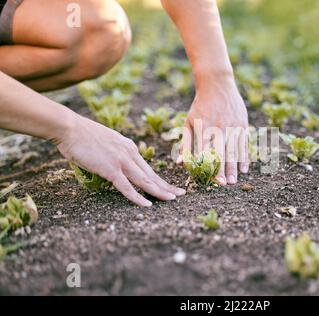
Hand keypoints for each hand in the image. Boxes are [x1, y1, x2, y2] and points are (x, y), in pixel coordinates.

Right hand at [55, 115, 184, 206]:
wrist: (70, 128)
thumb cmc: (82, 135)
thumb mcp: (106, 142)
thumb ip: (114, 152)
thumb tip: (114, 163)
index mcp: (129, 147)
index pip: (148, 167)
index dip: (160, 178)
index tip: (170, 186)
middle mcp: (129, 153)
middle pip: (151, 174)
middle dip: (167, 186)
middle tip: (181, 194)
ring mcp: (121, 161)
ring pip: (145, 181)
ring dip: (159, 192)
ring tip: (172, 200)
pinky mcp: (111, 169)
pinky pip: (127, 187)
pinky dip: (138, 197)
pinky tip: (148, 205)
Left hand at [180, 76, 249, 184]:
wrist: (217, 84)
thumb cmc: (200, 106)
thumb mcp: (189, 122)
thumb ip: (185, 143)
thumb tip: (180, 163)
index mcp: (204, 128)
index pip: (205, 152)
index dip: (208, 167)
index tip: (209, 181)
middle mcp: (219, 128)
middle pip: (221, 153)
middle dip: (223, 170)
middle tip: (224, 185)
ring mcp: (232, 126)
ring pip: (234, 150)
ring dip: (234, 167)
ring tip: (234, 181)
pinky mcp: (242, 124)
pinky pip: (244, 143)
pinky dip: (244, 157)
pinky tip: (244, 169)